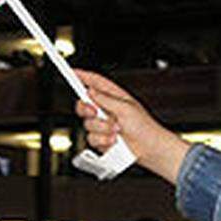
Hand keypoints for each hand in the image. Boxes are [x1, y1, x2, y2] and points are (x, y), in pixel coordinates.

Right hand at [74, 69, 189, 182]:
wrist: (148, 148)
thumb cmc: (144, 126)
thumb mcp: (126, 108)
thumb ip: (106, 99)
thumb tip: (90, 91)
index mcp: (113, 96)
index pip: (95, 82)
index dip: (82, 76)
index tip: (72, 71)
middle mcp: (106, 110)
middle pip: (84, 104)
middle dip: (86, 109)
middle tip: (95, 112)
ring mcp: (103, 125)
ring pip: (87, 124)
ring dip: (101, 128)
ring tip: (116, 131)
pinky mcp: (101, 139)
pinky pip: (91, 139)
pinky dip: (102, 140)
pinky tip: (114, 140)